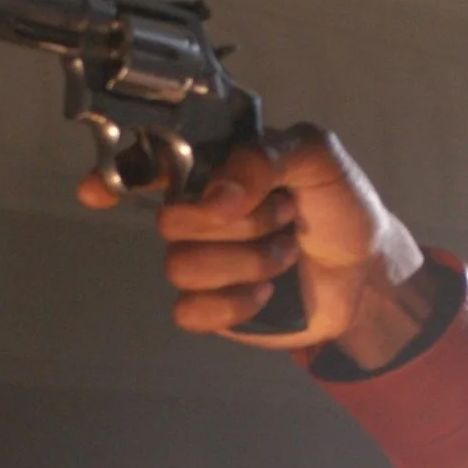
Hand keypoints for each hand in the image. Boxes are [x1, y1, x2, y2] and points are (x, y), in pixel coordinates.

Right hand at [82, 126, 431, 363]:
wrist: (369, 272)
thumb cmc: (340, 206)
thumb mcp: (317, 156)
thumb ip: (264, 156)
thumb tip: (215, 196)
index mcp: (214, 168)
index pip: (144, 165)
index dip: (113, 177)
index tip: (98, 193)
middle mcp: (198, 213)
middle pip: (170, 221)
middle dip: (236, 222)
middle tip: (283, 214)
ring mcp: (202, 262)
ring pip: (181, 266)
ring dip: (247, 261)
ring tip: (286, 252)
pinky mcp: (212, 308)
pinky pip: (190, 310)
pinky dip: (234, 303)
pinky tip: (266, 293)